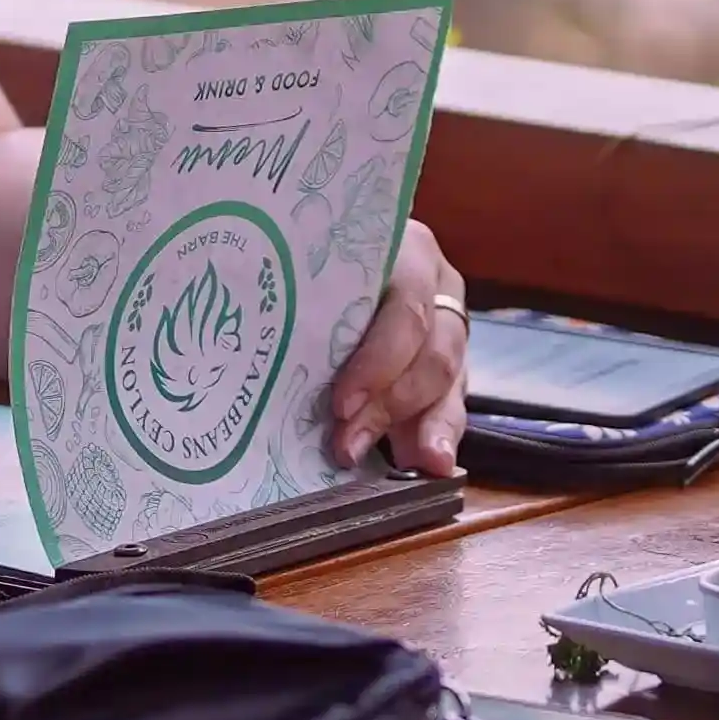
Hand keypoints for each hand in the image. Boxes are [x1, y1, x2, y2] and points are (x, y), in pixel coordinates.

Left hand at [326, 224, 469, 473]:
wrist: (335, 254)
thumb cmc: (314, 261)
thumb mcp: (314, 269)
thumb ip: (307, 303)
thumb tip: (265, 356)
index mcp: (409, 253)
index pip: (406, 311)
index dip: (379, 362)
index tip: (342, 404)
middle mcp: (440, 288)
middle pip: (434, 353)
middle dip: (393, 405)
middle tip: (349, 445)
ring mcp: (451, 326)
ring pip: (452, 381)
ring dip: (429, 429)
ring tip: (423, 466)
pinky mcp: (452, 362)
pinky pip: (453, 402)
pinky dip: (439, 435)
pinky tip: (432, 466)